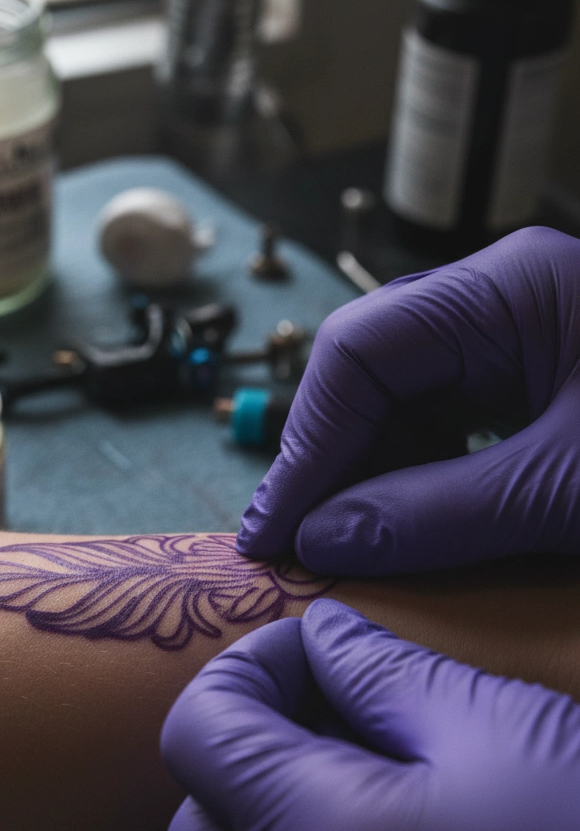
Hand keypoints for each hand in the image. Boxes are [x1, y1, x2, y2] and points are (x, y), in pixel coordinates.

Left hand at [161, 600, 579, 830]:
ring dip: (265, 812)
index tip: (305, 650)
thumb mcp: (494, 726)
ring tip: (355, 768)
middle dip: (239, 749)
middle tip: (319, 708)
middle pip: (199, 821)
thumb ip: (379, 670)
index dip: (240, 671)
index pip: (197, 734)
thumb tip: (320, 635)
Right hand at [236, 226, 579, 574]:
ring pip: (402, 398)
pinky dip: (415, 476)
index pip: (358, 350)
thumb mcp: (566, 491)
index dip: (306, 444)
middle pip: (369, 369)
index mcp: (510, 287)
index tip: (279, 528)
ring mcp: (518, 336)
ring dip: (367, 472)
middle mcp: (501, 298)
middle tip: (297, 540)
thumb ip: (436, 515)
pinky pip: (445, 419)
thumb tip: (317, 541)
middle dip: (329, 457)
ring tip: (342, 542)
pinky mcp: (533, 379)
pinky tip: (399, 524)